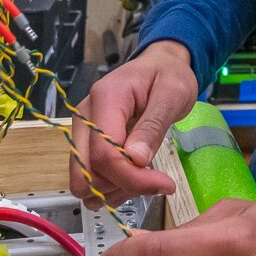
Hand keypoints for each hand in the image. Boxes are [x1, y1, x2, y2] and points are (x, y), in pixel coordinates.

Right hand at [69, 39, 198, 206]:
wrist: (159, 65)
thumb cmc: (168, 75)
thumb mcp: (172, 95)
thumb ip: (153, 125)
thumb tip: (135, 159)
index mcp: (106, 99)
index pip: (104, 153)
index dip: (132, 177)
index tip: (165, 183)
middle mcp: (84, 116)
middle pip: (85, 171)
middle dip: (120, 187)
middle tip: (154, 182)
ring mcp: (82, 129)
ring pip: (84, 179)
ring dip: (115, 190)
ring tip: (147, 177)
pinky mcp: (87, 141)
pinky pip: (89, 175)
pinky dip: (111, 185)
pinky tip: (135, 176)